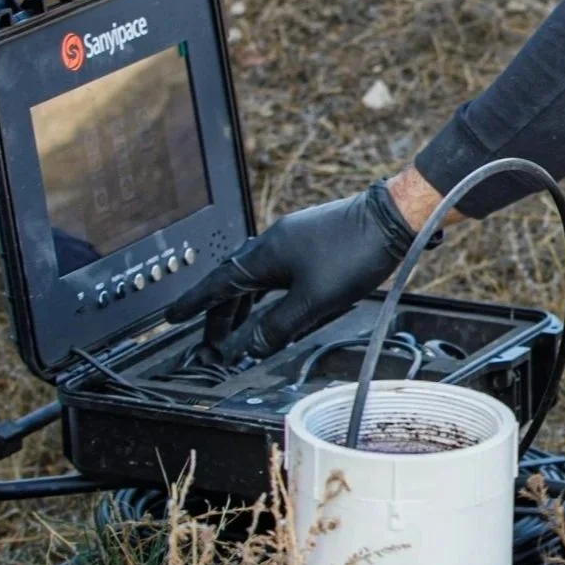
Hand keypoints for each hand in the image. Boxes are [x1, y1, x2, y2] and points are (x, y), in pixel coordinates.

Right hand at [166, 179, 417, 361]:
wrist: (392, 219)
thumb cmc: (356, 254)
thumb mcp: (313, 302)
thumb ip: (278, 327)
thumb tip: (251, 346)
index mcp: (263, 256)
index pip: (216, 285)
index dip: (194, 305)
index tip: (172, 317)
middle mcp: (271, 243)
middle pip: (232, 281)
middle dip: (218, 313)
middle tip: (209, 339)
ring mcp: (291, 238)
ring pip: (255, 275)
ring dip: (242, 302)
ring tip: (237, 328)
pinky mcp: (310, 239)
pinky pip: (275, 269)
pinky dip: (265, 290)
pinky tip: (276, 303)